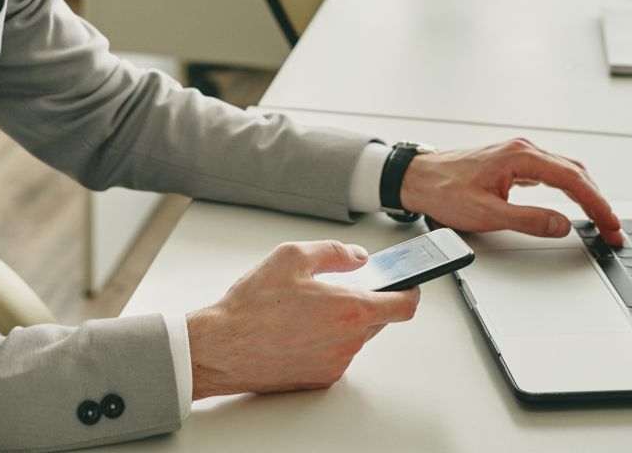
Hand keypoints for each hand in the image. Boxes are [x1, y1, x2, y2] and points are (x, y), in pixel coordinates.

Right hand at [185, 240, 418, 398]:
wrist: (221, 348)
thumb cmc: (251, 307)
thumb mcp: (291, 257)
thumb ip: (333, 252)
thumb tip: (357, 257)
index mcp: (349, 310)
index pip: (403, 306)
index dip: (409, 291)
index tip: (407, 284)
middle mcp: (348, 342)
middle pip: (379, 320)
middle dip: (367, 301)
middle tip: (341, 288)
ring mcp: (335, 363)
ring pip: (355, 337)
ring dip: (343, 321)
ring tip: (307, 308)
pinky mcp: (320, 378)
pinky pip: (336, 353)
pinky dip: (326, 339)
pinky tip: (297, 328)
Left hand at [399, 138, 623, 245]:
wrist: (418, 178)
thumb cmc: (444, 191)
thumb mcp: (487, 213)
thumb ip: (528, 220)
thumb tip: (563, 224)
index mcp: (520, 157)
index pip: (573, 180)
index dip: (597, 205)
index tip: (611, 225)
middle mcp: (524, 150)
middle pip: (576, 173)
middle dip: (598, 201)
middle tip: (613, 229)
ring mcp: (519, 155)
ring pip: (566, 171)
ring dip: (587, 195)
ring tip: (601, 220)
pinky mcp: (514, 163)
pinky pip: (552, 173)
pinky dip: (570, 189)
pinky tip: (576, 203)